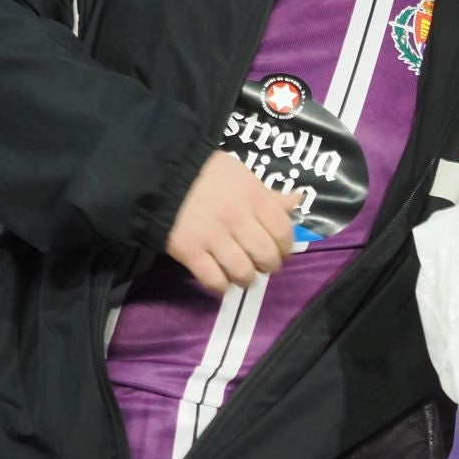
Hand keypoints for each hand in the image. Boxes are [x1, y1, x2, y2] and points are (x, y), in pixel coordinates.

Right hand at [165, 151, 300, 294]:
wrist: (162, 175)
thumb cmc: (206, 173)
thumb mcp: (242, 175)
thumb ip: (268, 194)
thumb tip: (296, 201)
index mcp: (253, 197)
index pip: (283, 232)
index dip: (285, 247)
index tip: (280, 250)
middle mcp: (237, 218)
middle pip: (266, 256)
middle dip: (268, 265)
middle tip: (261, 263)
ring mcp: (213, 237)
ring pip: (243, 272)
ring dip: (246, 278)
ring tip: (242, 274)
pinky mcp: (190, 251)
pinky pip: (214, 280)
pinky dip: (221, 285)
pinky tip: (221, 278)